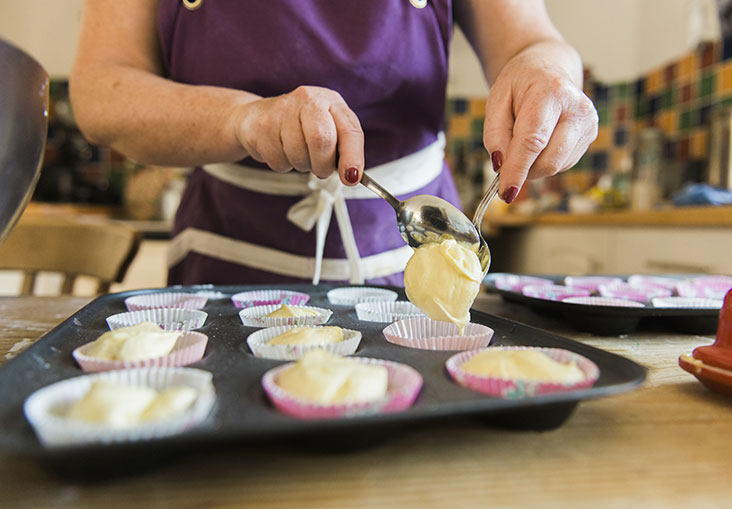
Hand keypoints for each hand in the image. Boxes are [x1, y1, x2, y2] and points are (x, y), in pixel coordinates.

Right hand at [234, 86, 364, 184]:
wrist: (256, 117)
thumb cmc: (300, 128)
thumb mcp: (328, 130)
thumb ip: (343, 150)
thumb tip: (352, 175)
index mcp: (330, 100)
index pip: (350, 129)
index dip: (353, 157)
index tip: (351, 177)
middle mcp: (308, 99)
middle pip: (322, 140)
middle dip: (323, 164)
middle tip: (320, 169)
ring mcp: (282, 110)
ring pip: (299, 155)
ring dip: (301, 165)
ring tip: (297, 154)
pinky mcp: (262, 126)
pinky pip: (279, 161)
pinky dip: (283, 165)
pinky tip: (280, 151)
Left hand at [482, 45, 597, 202]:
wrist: (548, 69)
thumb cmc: (520, 84)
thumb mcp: (496, 100)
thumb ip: (494, 134)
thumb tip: (501, 166)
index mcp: (551, 92)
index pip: (533, 141)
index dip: (518, 169)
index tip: (506, 192)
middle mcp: (577, 109)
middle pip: (549, 160)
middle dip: (523, 170)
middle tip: (506, 160)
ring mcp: (588, 124)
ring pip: (555, 167)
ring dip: (533, 165)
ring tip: (525, 137)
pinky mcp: (590, 137)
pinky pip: (561, 164)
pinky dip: (544, 160)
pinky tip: (541, 140)